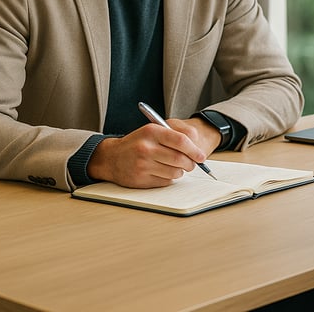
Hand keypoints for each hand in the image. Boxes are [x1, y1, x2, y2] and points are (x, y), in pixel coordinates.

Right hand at [87, 121, 209, 187]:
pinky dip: (170, 178)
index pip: (181, 141)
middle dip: (191, 163)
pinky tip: (163, 172)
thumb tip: (197, 149)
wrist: (112, 158)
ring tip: (176, 167)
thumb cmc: (138, 143)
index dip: (195, 150)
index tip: (201, 156)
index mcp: (152, 132)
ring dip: (180, 171)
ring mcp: (142, 165)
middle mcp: (146, 148)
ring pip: (175, 172)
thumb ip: (174, 136)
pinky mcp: (141, 179)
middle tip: (192, 164)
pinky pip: (165, 181)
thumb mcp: (153, 131)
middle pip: (180, 159)